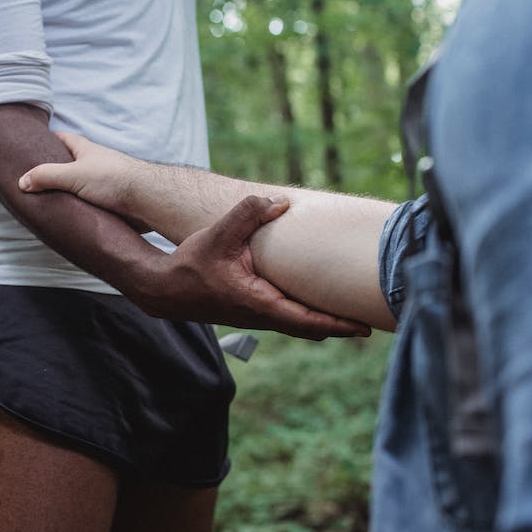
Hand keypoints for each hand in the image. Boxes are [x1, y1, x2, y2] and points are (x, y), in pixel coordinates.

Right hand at [19, 131, 149, 227]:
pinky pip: (89, 203)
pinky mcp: (110, 202)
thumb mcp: (72, 175)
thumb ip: (46, 176)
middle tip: (35, 180)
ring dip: (67, 192)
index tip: (32, 145)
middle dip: (54, 170)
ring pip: (80, 185)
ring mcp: (103, 183)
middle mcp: (95, 164)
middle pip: (70, 163)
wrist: (146, 199)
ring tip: (46, 202)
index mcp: (86, 150)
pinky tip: (69, 216)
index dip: (48, 140)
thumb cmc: (113, 179)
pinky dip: (79, 208)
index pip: (63, 139)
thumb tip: (22, 182)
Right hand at [132, 196, 370, 338]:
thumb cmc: (189, 265)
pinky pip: (286, 318)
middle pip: (309, 329)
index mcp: (259, 303)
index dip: (338, 324)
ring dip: (323, 322)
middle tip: (369, 323)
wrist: (162, 288)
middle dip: (339, 326)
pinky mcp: (248, 311)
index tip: (364, 328)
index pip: (307, 320)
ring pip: (298, 325)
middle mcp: (260, 315)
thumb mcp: (218, 234)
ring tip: (351, 315)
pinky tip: (314, 303)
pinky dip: (306, 316)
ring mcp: (254, 317)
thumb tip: (281, 202)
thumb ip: (249, 213)